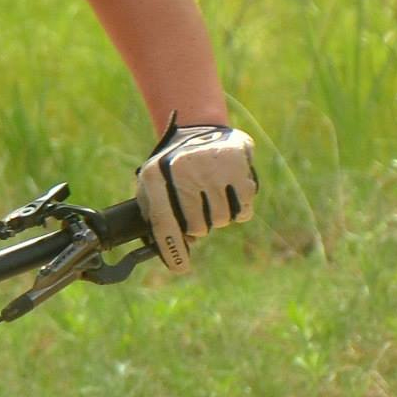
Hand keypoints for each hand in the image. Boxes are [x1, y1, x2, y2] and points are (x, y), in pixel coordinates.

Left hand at [135, 120, 257, 271]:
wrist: (199, 128)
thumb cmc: (173, 167)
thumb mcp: (153, 184)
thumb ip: (158, 216)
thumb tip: (178, 248)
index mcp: (155, 175)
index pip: (164, 222)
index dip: (172, 250)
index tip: (180, 268)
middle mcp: (181, 170)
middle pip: (196, 227)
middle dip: (198, 226)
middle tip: (199, 209)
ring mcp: (211, 166)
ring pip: (221, 220)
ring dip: (218, 216)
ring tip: (213, 195)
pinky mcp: (237, 164)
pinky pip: (242, 210)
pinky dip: (239, 210)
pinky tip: (230, 193)